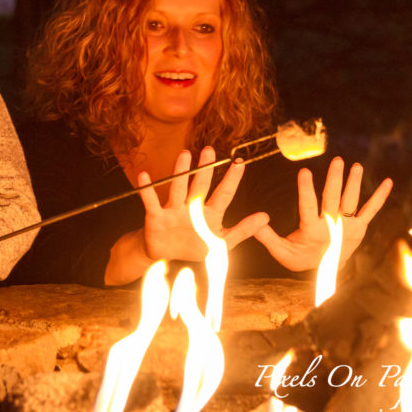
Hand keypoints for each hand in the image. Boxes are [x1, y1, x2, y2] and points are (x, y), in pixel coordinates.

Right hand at [138, 147, 269, 261]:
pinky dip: (147, 189)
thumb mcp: (221, 242)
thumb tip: (266, 216)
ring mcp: (173, 210)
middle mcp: (192, 207)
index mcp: (209, 214)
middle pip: (200, 185)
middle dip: (205, 169)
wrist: (166, 260)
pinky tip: (145, 175)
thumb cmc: (194, 248)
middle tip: (209, 151)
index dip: (232, 179)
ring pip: (178, 188)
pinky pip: (151, 200)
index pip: (223, 194)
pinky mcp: (156, 216)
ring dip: (180, 172)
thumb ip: (242, 230)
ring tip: (185, 155)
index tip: (240, 163)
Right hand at [254, 157, 392, 270]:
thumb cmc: (300, 258)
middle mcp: (332, 227)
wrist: (326, 273)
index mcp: (312, 231)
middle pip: (333, 200)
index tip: (303, 171)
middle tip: (337, 161)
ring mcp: (348, 227)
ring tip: (356, 166)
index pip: (308, 207)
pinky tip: (389, 182)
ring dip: (354, 183)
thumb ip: (267, 236)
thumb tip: (255, 221)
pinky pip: (371, 210)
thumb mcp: (281, 251)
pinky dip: (380, 196)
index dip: (306, 189)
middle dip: (334, 180)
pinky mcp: (359, 227)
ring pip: (351, 201)